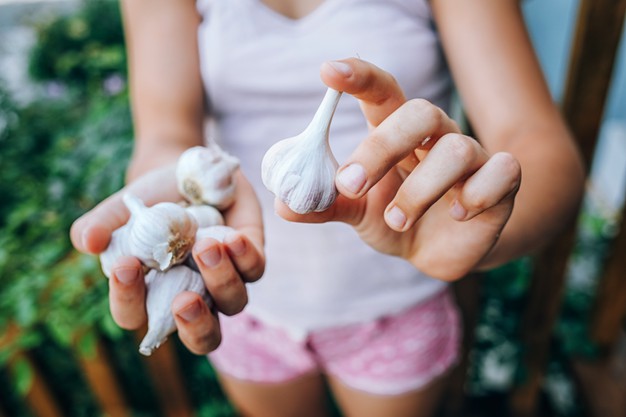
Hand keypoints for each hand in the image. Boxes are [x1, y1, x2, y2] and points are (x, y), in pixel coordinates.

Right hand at [70, 163, 264, 353]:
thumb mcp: (123, 207)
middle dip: (195, 326)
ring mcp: (224, 279)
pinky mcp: (250, 257)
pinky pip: (254, 269)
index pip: (135, 315)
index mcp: (151, 294)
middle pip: (202, 338)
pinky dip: (245, 257)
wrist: (189, 170)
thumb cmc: (151, 198)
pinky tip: (233, 237)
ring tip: (205, 245)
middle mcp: (192, 296)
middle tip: (183, 302)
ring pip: (234, 303)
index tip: (125, 266)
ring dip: (221, 280)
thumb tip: (86, 241)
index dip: (128, 300)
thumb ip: (102, 223)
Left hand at [277, 58, 520, 280]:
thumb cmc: (396, 221)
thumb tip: (284, 205)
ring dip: (419, 191)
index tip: (327, 70)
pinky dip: (476, 195)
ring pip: (456, 149)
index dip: (359, 76)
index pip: (383, 91)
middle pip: (420, 112)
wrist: (440, 252)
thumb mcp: (358, 213)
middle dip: (381, 147)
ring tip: (396, 222)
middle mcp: (436, 136)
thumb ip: (325, 205)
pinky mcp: (502, 182)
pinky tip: (458, 214)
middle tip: (350, 184)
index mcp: (397, 134)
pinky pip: (502, 171)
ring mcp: (474, 155)